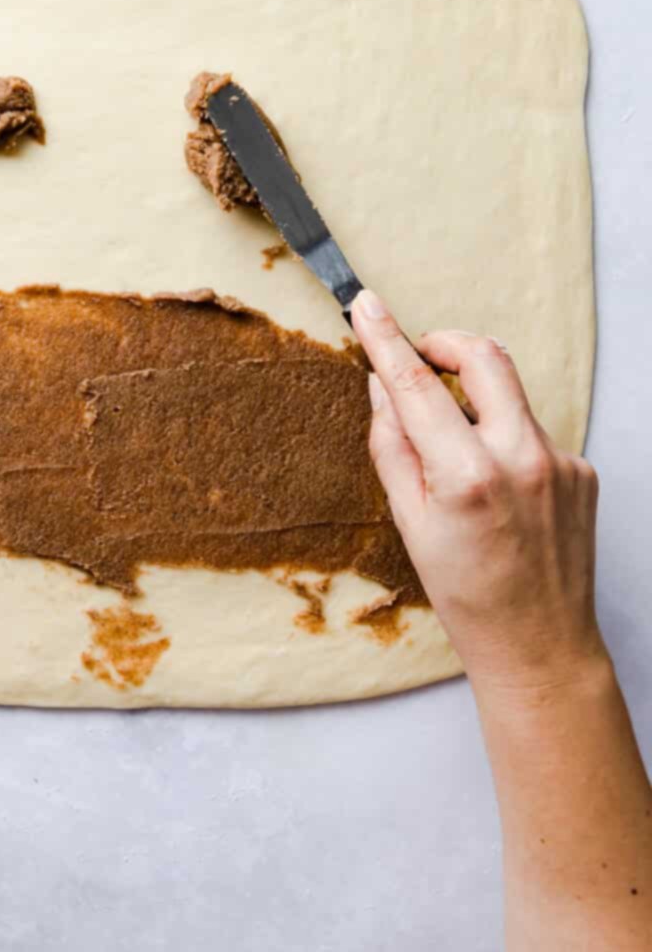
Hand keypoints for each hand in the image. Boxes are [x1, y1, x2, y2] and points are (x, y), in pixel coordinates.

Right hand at [350, 289, 604, 702]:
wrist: (539, 645)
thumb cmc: (468, 597)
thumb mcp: (409, 524)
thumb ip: (393, 446)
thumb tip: (381, 388)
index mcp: (467, 476)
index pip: (417, 386)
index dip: (387, 339)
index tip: (367, 306)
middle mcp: (521, 459)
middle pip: (484, 357)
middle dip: (446, 343)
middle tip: (421, 357)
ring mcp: (560, 462)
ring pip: (509, 396)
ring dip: (475, 401)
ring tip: (458, 452)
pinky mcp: (582, 470)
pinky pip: (533, 432)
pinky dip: (505, 441)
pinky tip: (498, 491)